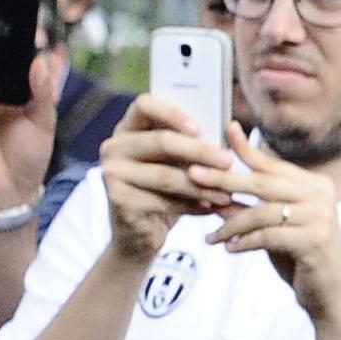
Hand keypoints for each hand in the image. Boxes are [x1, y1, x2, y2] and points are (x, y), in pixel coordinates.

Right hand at [96, 95, 233, 264]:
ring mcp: (111, 174)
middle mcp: (113, 147)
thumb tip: (229, 132)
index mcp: (127, 128)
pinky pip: (162, 201)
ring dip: (201, 185)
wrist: (138, 234)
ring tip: (226, 193)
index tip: (200, 128)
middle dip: (200, 151)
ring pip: (165, 175)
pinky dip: (191, 206)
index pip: (144, 105)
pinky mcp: (118, 201)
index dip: (172, 113)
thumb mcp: (175, 164)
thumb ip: (190, 145)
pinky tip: (210, 209)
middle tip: (229, 161)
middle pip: (161, 141)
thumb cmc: (163, 191)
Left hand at [189, 124, 340, 318]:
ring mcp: (320, 217)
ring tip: (212, 237)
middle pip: (262, 183)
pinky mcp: (315, 240)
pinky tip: (230, 248)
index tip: (227, 129)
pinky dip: (244, 242)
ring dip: (230, 225)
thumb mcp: (272, 227)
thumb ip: (248, 207)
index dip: (247, 148)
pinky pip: (267, 236)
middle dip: (224, 179)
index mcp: (314, 185)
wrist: (328, 293)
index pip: (272, 164)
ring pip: (260, 212)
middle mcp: (321, 195)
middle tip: (193, 176)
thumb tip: (212, 188)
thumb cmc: (298, 256)